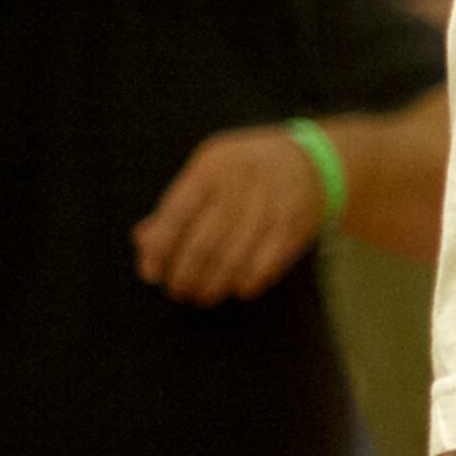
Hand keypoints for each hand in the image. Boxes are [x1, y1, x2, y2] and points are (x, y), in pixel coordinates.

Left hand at [135, 125, 328, 305]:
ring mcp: (272, 204)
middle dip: (186, 275)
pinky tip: (237, 289)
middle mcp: (242, 183)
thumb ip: (174, 207)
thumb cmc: (244, 172)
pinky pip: (266, 264)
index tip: (152, 273)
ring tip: (202, 295)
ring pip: (233, 259)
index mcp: (212, 167)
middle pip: (204, 243)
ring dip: (213, 285)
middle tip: (178, 290)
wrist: (311, 160)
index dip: (160, 249)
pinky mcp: (295, 225)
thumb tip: (143, 246)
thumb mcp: (207, 174)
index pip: (176, 214)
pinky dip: (248, 282)